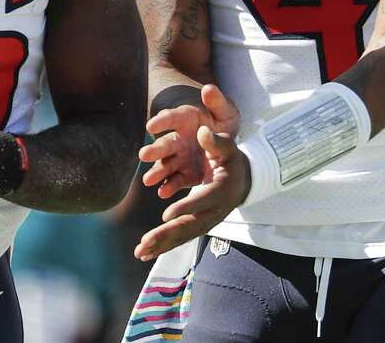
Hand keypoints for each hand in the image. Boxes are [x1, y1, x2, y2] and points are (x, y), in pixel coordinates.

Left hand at [134, 125, 249, 260]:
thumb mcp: (228, 148)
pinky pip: (182, 237)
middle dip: (166, 234)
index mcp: (220, 191)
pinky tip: (147, 252)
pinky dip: (165, 245)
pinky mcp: (201, 225)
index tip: (166, 216)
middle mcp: (215, 211)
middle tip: (145, 242)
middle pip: (190, 225)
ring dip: (162, 244)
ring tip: (140, 252)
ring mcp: (208, 221)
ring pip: (184, 235)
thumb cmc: (232, 161)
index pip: (202, 201)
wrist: (244, 181)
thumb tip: (202, 132)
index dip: (185, 208)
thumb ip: (216, 142)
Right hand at [140, 83, 239, 198]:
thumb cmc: (223, 122)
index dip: (162, 121)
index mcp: (185, 119)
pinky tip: (164, 193)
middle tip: (143, 155)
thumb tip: (209, 88)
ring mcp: (180, 156)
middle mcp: (178, 138)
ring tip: (148, 181)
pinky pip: (176, 180)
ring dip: (157, 171)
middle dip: (155, 150)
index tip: (151, 125)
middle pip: (165, 143)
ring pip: (166, 163)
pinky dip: (169, 186)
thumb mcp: (225, 111)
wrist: (228, 144)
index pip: (171, 118)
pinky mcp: (185, 173)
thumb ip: (217, 102)